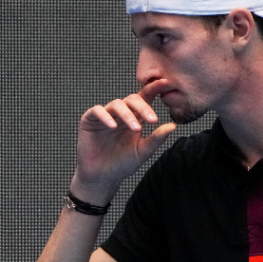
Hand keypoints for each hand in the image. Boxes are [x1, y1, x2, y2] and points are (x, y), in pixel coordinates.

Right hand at [71, 79, 176, 203]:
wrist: (102, 178)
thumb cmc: (122, 164)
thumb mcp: (142, 151)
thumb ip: (156, 138)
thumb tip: (173, 126)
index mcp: (134, 118)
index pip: (145, 99)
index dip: (154, 89)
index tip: (166, 83)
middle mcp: (120, 114)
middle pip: (132, 99)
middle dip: (143, 107)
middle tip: (153, 120)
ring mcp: (105, 115)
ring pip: (117, 104)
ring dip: (128, 115)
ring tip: (136, 129)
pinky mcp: (89, 120)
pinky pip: (97, 111)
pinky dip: (105, 116)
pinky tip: (113, 126)